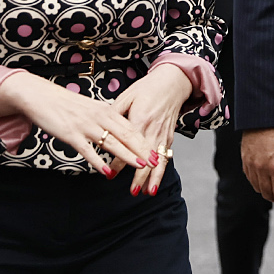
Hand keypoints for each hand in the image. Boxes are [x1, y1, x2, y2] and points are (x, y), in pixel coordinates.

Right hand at [0, 71, 149, 175]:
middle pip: (126, 135)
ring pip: (111, 143)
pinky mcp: (71, 134)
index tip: (156, 150)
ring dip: (126, 156)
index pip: (131, 127)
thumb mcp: (91, 108)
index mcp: (106, 110)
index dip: (144, 140)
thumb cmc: (66, 104)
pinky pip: (88, 150)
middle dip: (142, 149)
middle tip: (154, 161)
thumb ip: (105, 119)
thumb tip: (119, 131)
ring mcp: (85, 126)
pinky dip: (98, 162)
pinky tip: (106, 172)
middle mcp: (99, 117)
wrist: (41, 96)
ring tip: (139, 166)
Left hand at [111, 63, 193, 197]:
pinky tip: (156, 181)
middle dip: (141, 176)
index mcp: (140, 119)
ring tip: (148, 192)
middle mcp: (153, 129)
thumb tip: (100, 126)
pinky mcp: (169, 135)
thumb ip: (114, 113)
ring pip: (160, 160)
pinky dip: (162, 170)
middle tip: (133, 191)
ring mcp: (163, 133)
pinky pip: (165, 155)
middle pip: (146, 157)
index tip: (110, 173)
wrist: (172, 82)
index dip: (120, 161)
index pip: (127, 145)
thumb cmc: (148, 88)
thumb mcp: (127, 96)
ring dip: (155, 178)